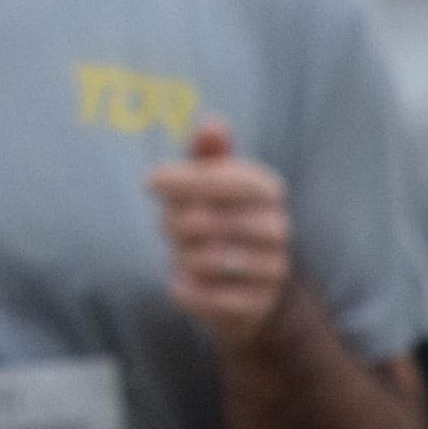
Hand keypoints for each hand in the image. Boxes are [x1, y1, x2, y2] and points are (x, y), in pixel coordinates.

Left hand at [144, 118, 292, 347]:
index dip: (185, 180)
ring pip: (203, 260)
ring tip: (183, 254)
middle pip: (205, 221)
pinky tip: (183, 283)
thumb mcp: (211, 184)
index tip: (149, 182)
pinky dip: (183, 290)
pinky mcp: (256, 306)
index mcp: (267, 190)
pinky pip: (205, 297)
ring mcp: (272, 270)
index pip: (228, 179)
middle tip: (168, 226)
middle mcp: (277, 229)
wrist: (246, 289)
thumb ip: (208, 155)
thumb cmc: (217, 220)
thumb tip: (213, 122)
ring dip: (179, 257)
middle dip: (173, 222)